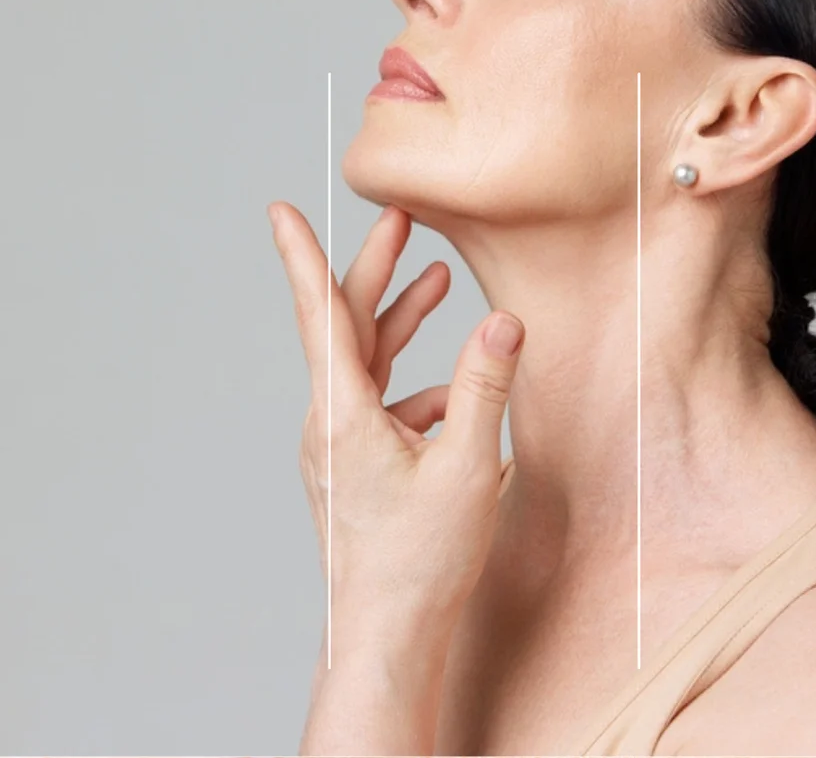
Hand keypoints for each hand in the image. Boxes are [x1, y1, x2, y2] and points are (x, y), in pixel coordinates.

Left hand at [268, 201, 524, 620]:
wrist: (386, 635)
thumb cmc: (420, 561)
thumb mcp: (467, 468)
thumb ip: (485, 388)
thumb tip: (503, 322)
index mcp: (343, 414)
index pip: (320, 314)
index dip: (301, 256)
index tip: (280, 212)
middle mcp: (329, 422)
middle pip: (349, 327)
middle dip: (377, 269)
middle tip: (402, 219)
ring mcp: (338, 444)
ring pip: (366, 362)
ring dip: (401, 322)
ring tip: (438, 281)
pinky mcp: (353, 463)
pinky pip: (381, 403)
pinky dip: (417, 385)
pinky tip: (458, 396)